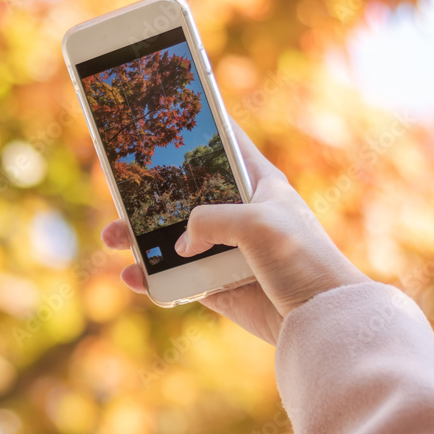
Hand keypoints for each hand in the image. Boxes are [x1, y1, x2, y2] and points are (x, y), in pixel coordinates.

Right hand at [101, 118, 369, 344]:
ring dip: (140, 238)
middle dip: (150, 192)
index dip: (200, 126)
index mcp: (259, 184)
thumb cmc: (302, 260)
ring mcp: (227, 251)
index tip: (168, 113)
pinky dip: (151, 278)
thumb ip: (209, 220)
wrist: (321, 319)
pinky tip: (131, 276)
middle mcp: (241, 214)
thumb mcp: (256, 223)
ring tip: (112, 238)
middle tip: (119, 188)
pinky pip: (175, 279)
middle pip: (186, 194)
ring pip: (172, 238)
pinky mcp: (218, 286)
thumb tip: (180, 244)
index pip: (227, 143)